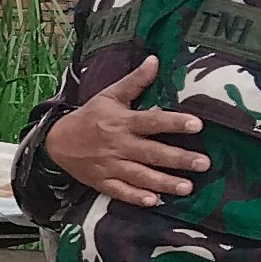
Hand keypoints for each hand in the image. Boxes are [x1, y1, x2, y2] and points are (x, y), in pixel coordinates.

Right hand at [43, 55, 210, 206]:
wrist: (57, 141)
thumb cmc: (89, 116)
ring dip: (165, 182)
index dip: (174, 123)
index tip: (197, 125)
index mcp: (122, 122)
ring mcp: (110, 166)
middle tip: (204, 163)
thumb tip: (155, 60)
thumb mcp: (110, 95)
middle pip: (152, 153)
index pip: (152, 121)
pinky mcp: (103, 182)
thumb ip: (135, 81)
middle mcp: (119, 145)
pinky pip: (121, 192)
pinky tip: (154, 201)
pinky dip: (136, 197)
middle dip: (179, 159)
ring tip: (188, 187)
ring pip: (141, 176)